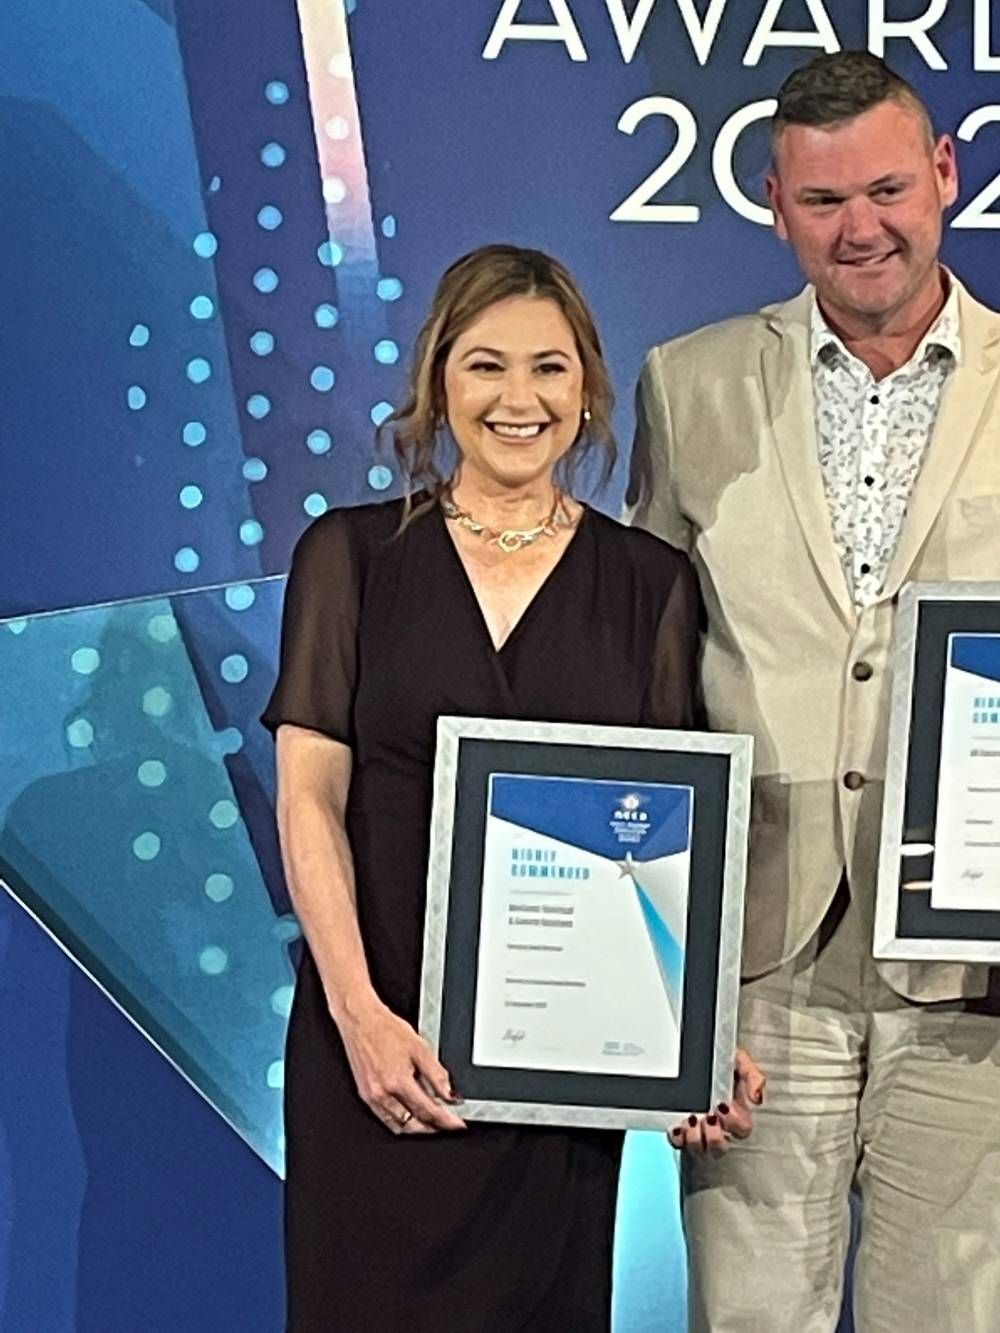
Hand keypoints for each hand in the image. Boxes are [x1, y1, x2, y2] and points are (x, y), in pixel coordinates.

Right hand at [338, 999, 466, 1134]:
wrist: (360, 1020)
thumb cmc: (386, 1029)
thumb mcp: (419, 1047)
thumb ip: (436, 1074)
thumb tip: (449, 1094)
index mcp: (398, 1081)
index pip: (429, 1110)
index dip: (446, 1120)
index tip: (457, 1124)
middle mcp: (383, 1093)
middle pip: (414, 1123)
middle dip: (433, 1128)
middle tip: (446, 1125)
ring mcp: (372, 1097)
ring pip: (398, 1126)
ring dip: (417, 1128)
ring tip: (431, 1123)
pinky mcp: (365, 1096)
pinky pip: (385, 1119)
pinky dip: (400, 1122)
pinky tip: (409, 1115)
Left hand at [668, 1048, 765, 1155]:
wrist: (695, 1053)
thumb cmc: (719, 1061)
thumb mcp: (739, 1061)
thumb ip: (752, 1076)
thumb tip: (756, 1098)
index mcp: (736, 1112)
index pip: (742, 1129)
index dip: (734, 1122)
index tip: (723, 1105)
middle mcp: (718, 1126)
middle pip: (720, 1147)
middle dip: (714, 1137)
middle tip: (708, 1118)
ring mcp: (698, 1130)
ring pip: (699, 1149)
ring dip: (695, 1138)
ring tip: (691, 1120)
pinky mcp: (679, 1129)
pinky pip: (678, 1143)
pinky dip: (677, 1138)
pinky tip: (677, 1126)